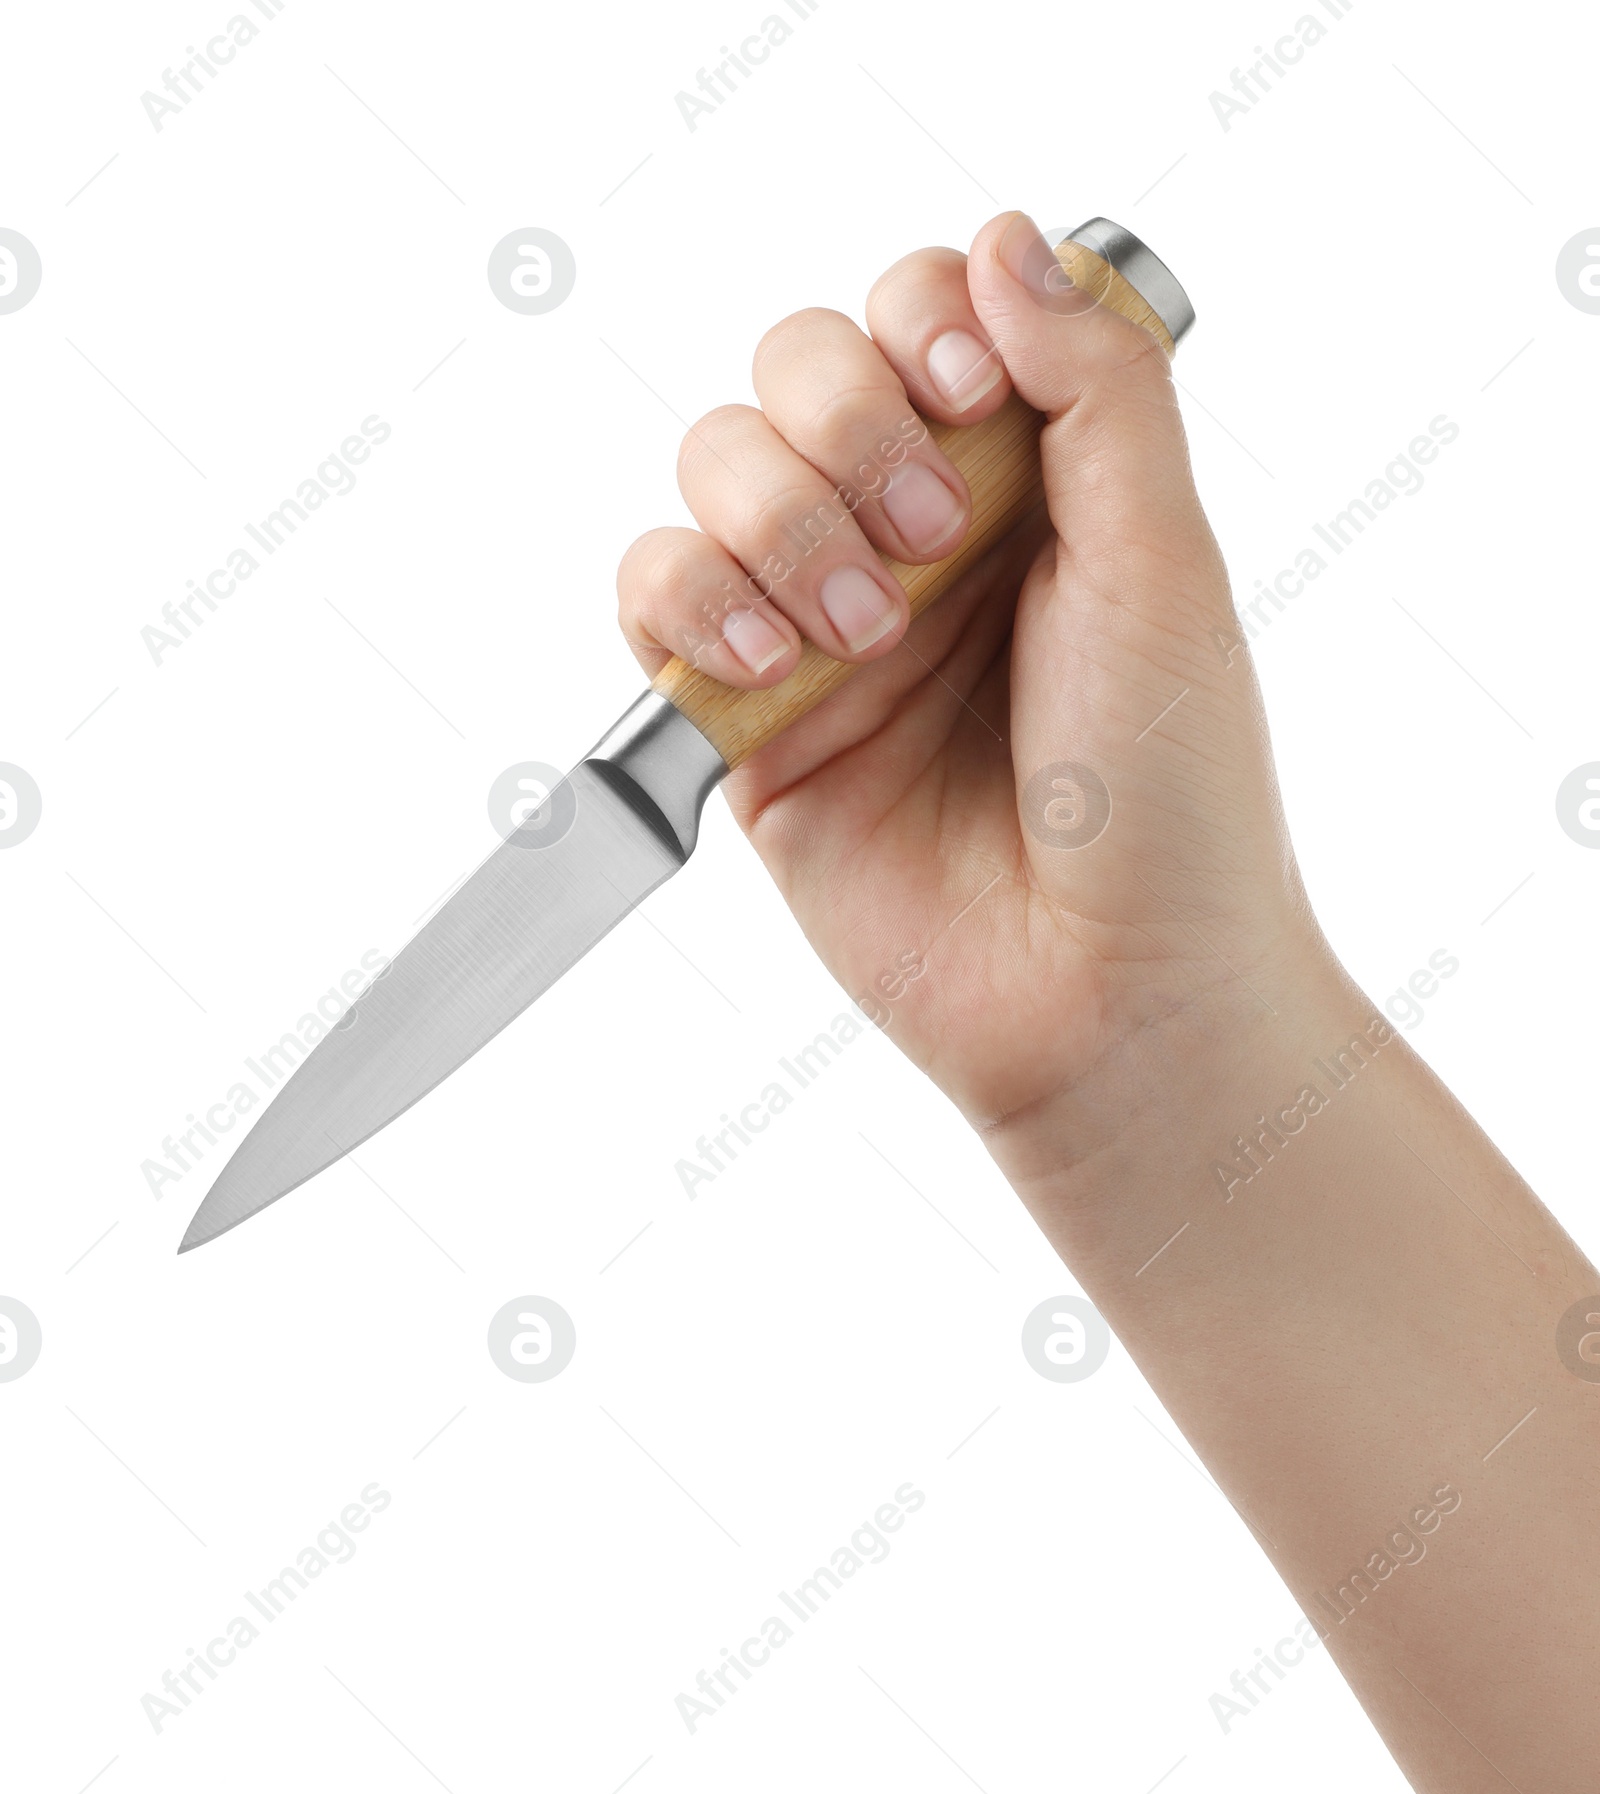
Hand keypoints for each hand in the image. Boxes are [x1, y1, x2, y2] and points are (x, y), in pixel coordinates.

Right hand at [617, 211, 1320, 1158]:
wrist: (1110, 998)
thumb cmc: (1170, 800)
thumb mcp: (1166, 561)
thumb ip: (1095, 385)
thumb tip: (1006, 236)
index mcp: (1034, 481)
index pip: (927, 316)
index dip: (925, 325)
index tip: (972, 404)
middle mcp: (920, 538)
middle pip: (799, 364)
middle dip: (842, 421)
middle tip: (923, 538)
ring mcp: (826, 628)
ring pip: (715, 466)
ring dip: (773, 520)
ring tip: (863, 635)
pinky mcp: (750, 727)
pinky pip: (653, 598)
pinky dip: (687, 599)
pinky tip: (768, 659)